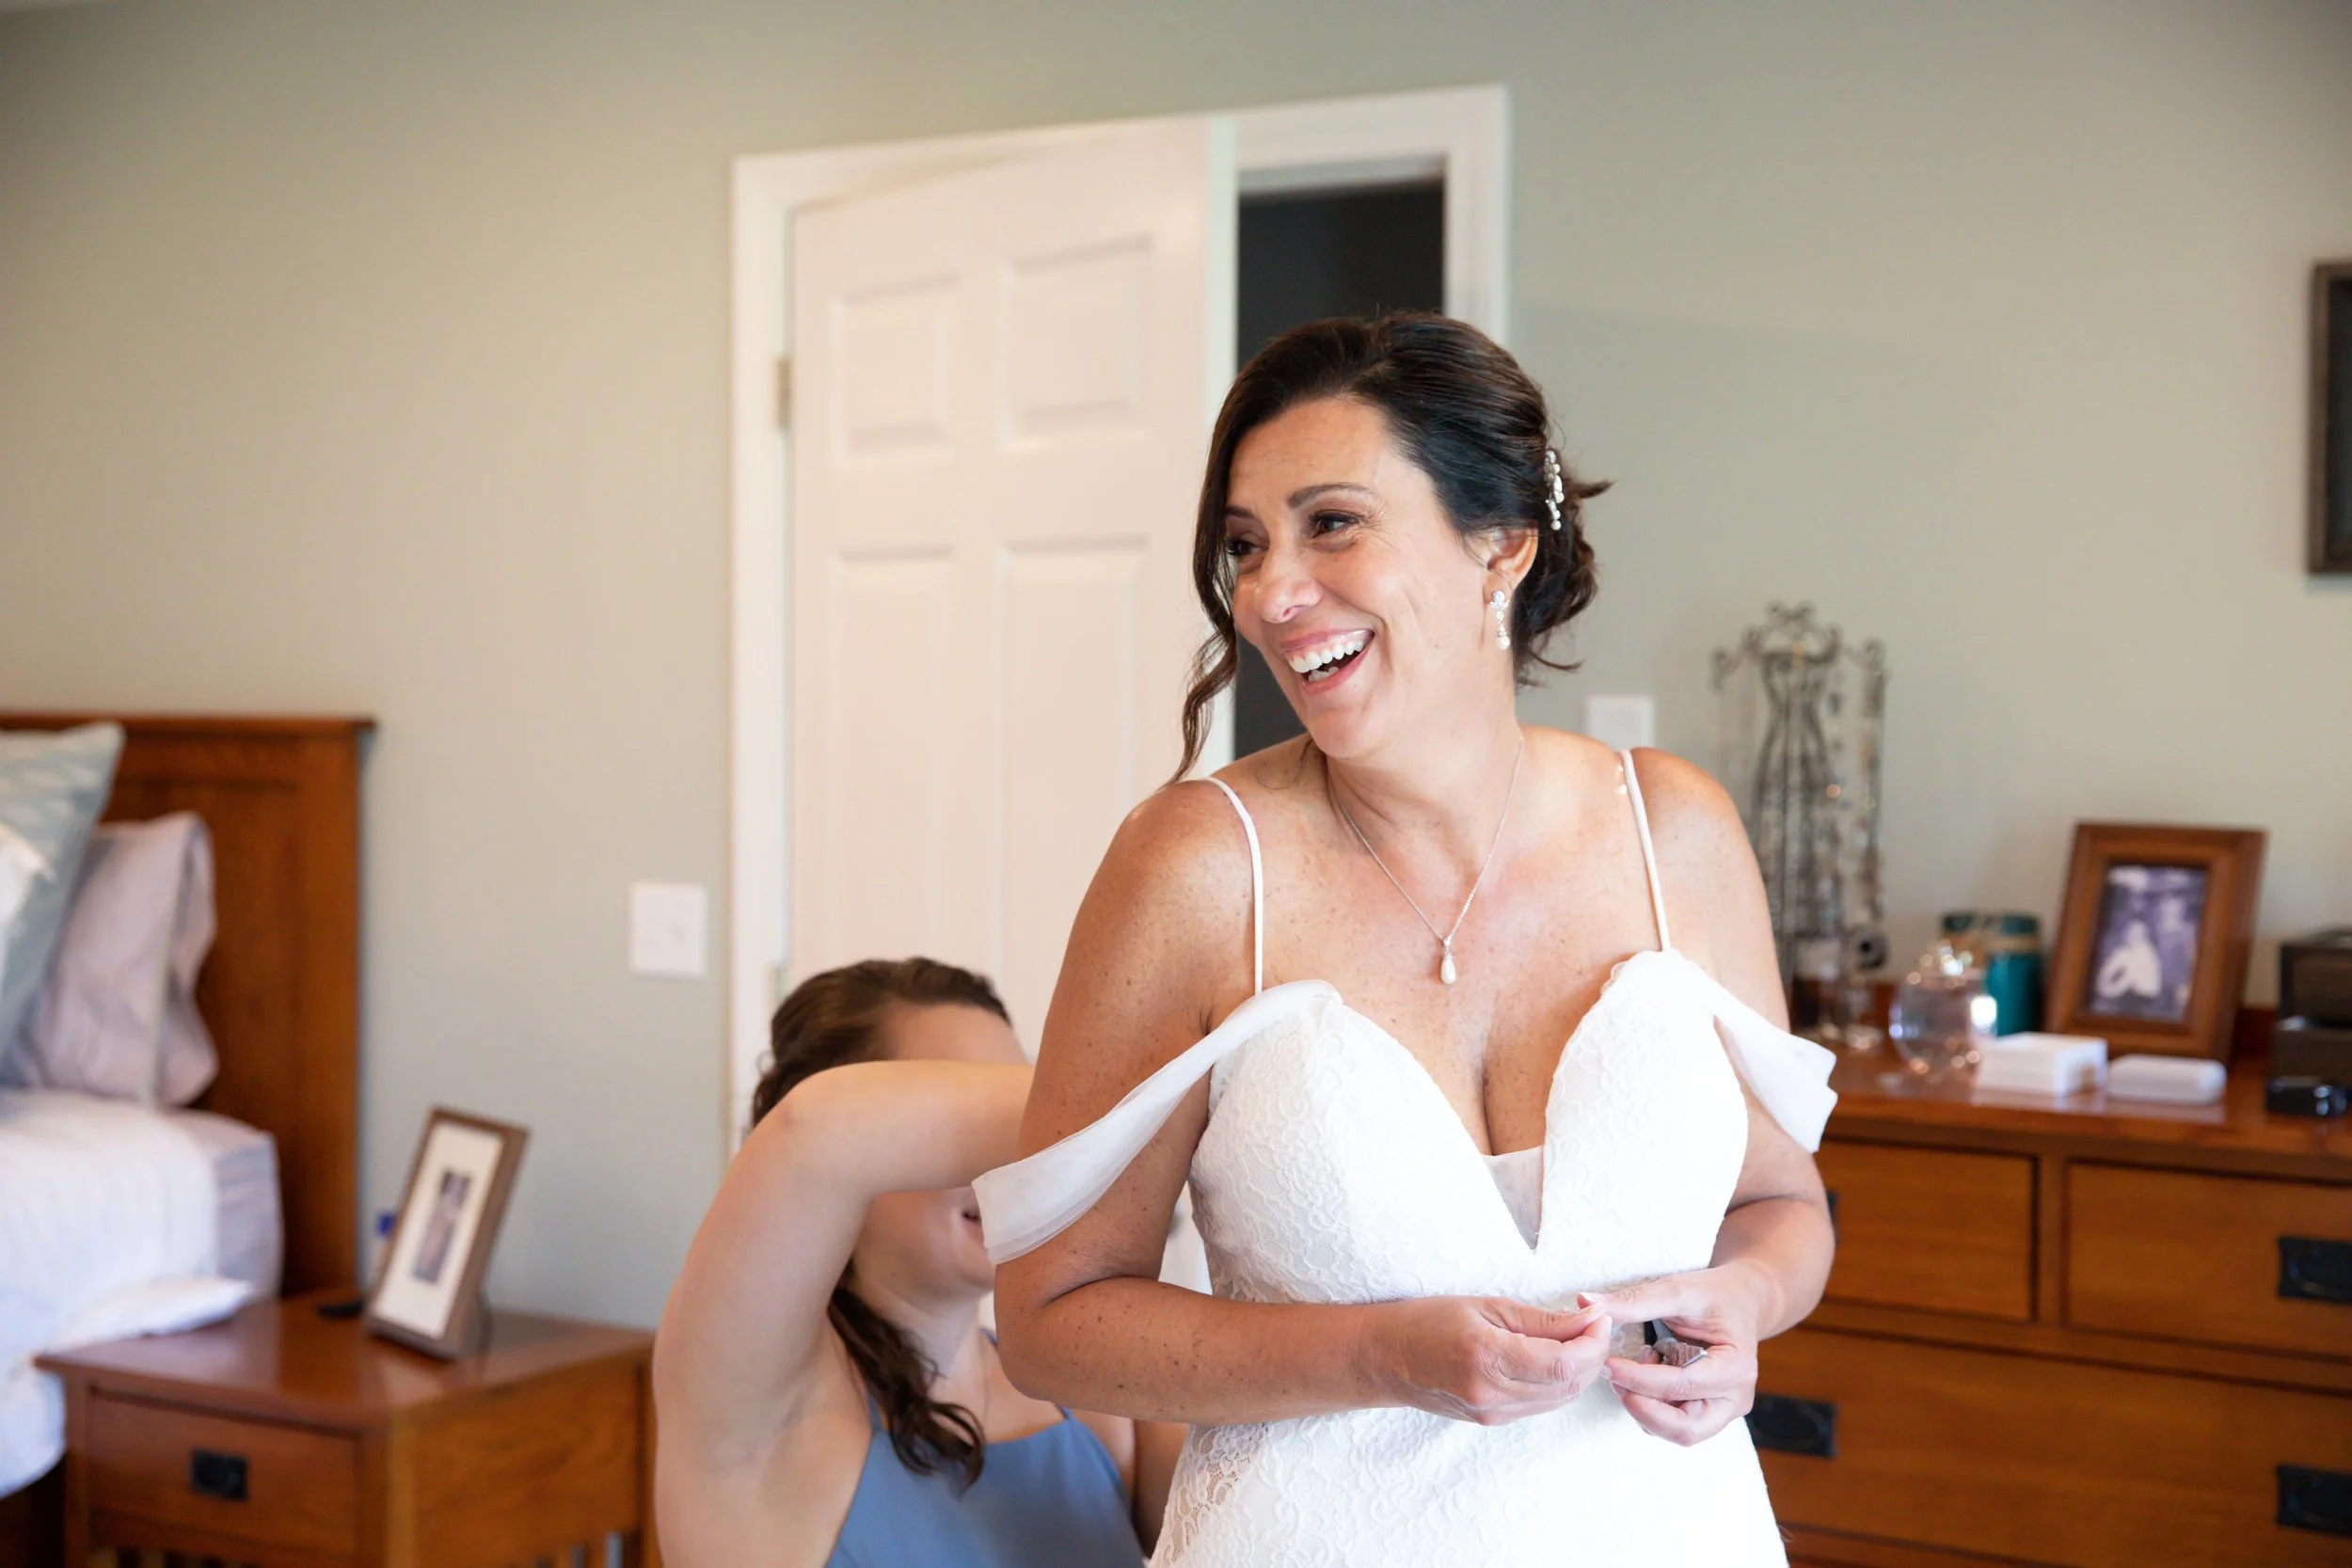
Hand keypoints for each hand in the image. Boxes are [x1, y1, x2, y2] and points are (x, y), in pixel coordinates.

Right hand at [1359, 1296, 1611, 1426]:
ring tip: (1576, 1338)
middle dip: (1593, 1355)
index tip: (1600, 1317)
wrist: (1383, 1358)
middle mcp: (1492, 1393)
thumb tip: (1589, 1319)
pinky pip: (1541, 1404)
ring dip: (1579, 1370)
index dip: (1594, 1341)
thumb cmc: (1426, 1321)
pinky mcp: (1492, 1420)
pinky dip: (1558, 1382)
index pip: (1565, 1363)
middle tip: (1593, 1324)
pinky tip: (1552, 1357)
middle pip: (1569, 1386)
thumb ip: (1541, 1319)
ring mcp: (1492, 1413)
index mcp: (1488, 1357)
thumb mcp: (1484, 1305)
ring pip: (1560, 1399)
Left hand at [1581, 1263, 1771, 1445]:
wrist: (1741, 1301)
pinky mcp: (1710, 1412)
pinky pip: (1675, 1424)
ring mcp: (1724, 1410)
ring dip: (1645, 1409)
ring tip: (1631, 1370)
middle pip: (1685, 1429)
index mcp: (1735, 1366)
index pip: (1682, 1385)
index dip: (1639, 1379)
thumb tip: (1584, 1301)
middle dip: (1643, 1409)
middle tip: (1613, 1378)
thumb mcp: (1677, 1290)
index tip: (1607, 1365)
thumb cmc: (1713, 1295)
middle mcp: (1735, 1397)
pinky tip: (1645, 1373)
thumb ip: (1634, 1301)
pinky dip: (1652, 1406)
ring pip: (1678, 1432)